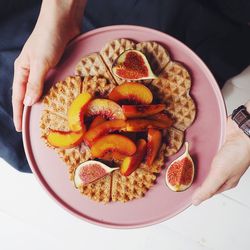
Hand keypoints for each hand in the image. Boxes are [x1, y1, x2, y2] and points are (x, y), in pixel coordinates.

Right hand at [12, 0, 85, 131]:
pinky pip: (52, 84)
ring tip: (44, 118)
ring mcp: (44, 70)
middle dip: (28, 111)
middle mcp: (32, 71)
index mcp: (22, 70)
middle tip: (31, 127)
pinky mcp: (55, 67)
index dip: (18, 113)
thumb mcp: (40, 63)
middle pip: (28, 95)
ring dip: (42, 103)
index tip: (19, 128)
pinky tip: (57, 101)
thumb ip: (35, 83)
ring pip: (41, 91)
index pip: (18, 96)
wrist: (63, 22)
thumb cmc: (48, 38)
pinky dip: (53, 94)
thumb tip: (29, 102)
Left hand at [192, 101, 249, 204]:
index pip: (208, 191)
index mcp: (226, 182)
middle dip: (194, 177)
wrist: (242, 132)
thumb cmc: (236, 154)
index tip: (183, 189)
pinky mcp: (217, 150)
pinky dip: (198, 155)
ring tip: (183, 164)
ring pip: (205, 166)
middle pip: (205, 178)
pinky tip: (192, 153)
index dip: (196, 190)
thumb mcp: (220, 174)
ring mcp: (221, 160)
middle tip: (180, 175)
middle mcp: (224, 172)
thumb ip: (208, 188)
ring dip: (195, 165)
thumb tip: (196, 201)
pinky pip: (205, 155)